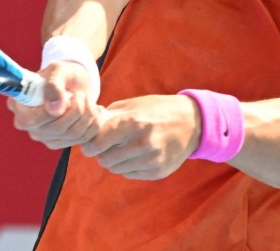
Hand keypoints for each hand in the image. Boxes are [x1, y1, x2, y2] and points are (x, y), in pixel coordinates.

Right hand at [7, 61, 103, 149]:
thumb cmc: (62, 73)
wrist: (73, 82)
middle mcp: (26, 124)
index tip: (70, 95)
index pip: (33, 120)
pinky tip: (91, 110)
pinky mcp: (58, 142)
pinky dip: (93, 122)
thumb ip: (54, 85)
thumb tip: (54, 109)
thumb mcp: (58, 70)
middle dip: (77, 109)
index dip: (55, 110)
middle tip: (81, 94)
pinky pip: (83, 138)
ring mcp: (42, 136)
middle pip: (57, 129)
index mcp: (18, 105)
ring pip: (73, 134)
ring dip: (88, 114)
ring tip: (87, 99)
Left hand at [81, 95, 200, 179]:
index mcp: (133, 122)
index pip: (97, 143)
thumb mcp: (133, 105)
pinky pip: (130, 174)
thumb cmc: (157, 110)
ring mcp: (152, 159)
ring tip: (124, 149)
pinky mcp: (158, 171)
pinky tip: (137, 155)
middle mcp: (142, 143)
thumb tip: (87, 126)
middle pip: (104, 159)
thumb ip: (109, 116)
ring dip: (115, 161)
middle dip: (102, 153)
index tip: (90, 143)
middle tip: (108, 146)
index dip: (90, 144)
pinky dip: (128, 166)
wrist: (192, 122)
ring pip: (116, 169)